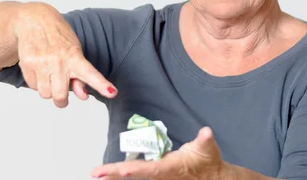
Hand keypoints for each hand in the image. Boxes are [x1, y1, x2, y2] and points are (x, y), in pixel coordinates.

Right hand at [13, 3, 117, 107]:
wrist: (35, 19)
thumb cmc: (58, 37)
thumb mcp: (74, 51)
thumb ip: (80, 75)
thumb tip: (83, 95)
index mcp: (75, 57)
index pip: (90, 74)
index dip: (102, 85)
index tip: (112, 92)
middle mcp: (58, 61)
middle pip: (60, 96)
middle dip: (61, 100)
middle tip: (62, 97)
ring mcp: (41, 63)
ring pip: (45, 94)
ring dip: (48, 89)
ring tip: (49, 74)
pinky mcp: (27, 64)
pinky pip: (33, 85)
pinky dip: (37, 82)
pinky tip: (39, 68)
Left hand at [91, 127, 227, 179]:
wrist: (211, 177)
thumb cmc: (207, 161)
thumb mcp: (208, 149)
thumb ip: (205, 140)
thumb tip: (206, 132)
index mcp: (169, 168)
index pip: (149, 169)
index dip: (136, 170)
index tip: (122, 170)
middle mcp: (160, 175)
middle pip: (135, 175)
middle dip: (115, 174)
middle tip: (96, 173)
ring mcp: (157, 176)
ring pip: (133, 177)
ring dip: (114, 176)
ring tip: (96, 174)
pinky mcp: (156, 174)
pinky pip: (137, 174)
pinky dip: (121, 173)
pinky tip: (109, 174)